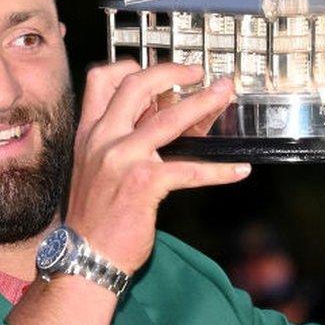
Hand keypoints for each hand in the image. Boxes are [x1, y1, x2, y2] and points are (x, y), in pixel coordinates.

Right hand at [65, 61, 250, 272]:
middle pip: (137, 85)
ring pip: (169, 118)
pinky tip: (238, 170)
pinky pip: (190, 169)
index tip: (158, 70)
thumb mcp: (97, 169)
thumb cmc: (96, 219)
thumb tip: (165, 122)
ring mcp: (122, 159)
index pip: (101, 80)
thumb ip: (121, 142)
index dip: (131, 66)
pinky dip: (220, 170)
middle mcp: (102, 139)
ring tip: (225, 95)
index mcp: (89, 133)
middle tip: (198, 71)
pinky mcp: (144, 183)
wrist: (85, 257)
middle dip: (171, 71)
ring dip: (203, 102)